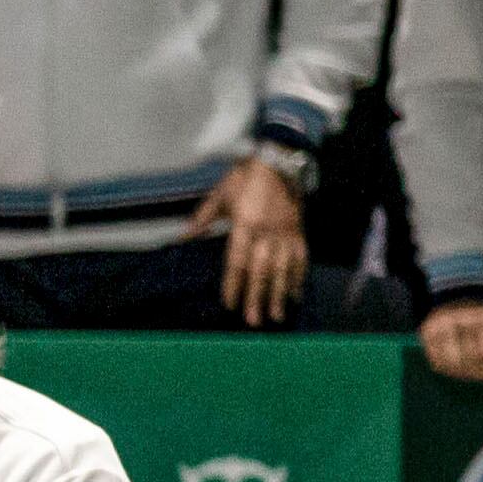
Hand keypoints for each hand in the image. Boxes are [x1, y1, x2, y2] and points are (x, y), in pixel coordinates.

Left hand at [188, 156, 309, 326]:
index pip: (237, 260)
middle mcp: (267, 231)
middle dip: (257, 297)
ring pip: (283, 268)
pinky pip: (300, 258)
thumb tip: (181, 238)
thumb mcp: (220, 195)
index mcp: (245, 223)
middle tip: (252, 321)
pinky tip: (295, 295)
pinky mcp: (299, 231)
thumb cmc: (244, 178)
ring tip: (276, 316)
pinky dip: (298, 278)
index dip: (233, 283)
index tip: (229, 304)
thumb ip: (202, 219)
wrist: (279, 161)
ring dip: (280, 294)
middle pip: (261, 270)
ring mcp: (285, 232)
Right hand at [417, 297, 482, 387]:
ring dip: (465, 375)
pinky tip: (460, 372)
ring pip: (451, 363)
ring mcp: (440, 329)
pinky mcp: (426, 336)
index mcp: (481, 317)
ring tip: (475, 377)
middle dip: (481, 374)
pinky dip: (449, 371)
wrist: (453, 294)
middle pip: (470, 359)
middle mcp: (459, 322)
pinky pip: (437, 363)